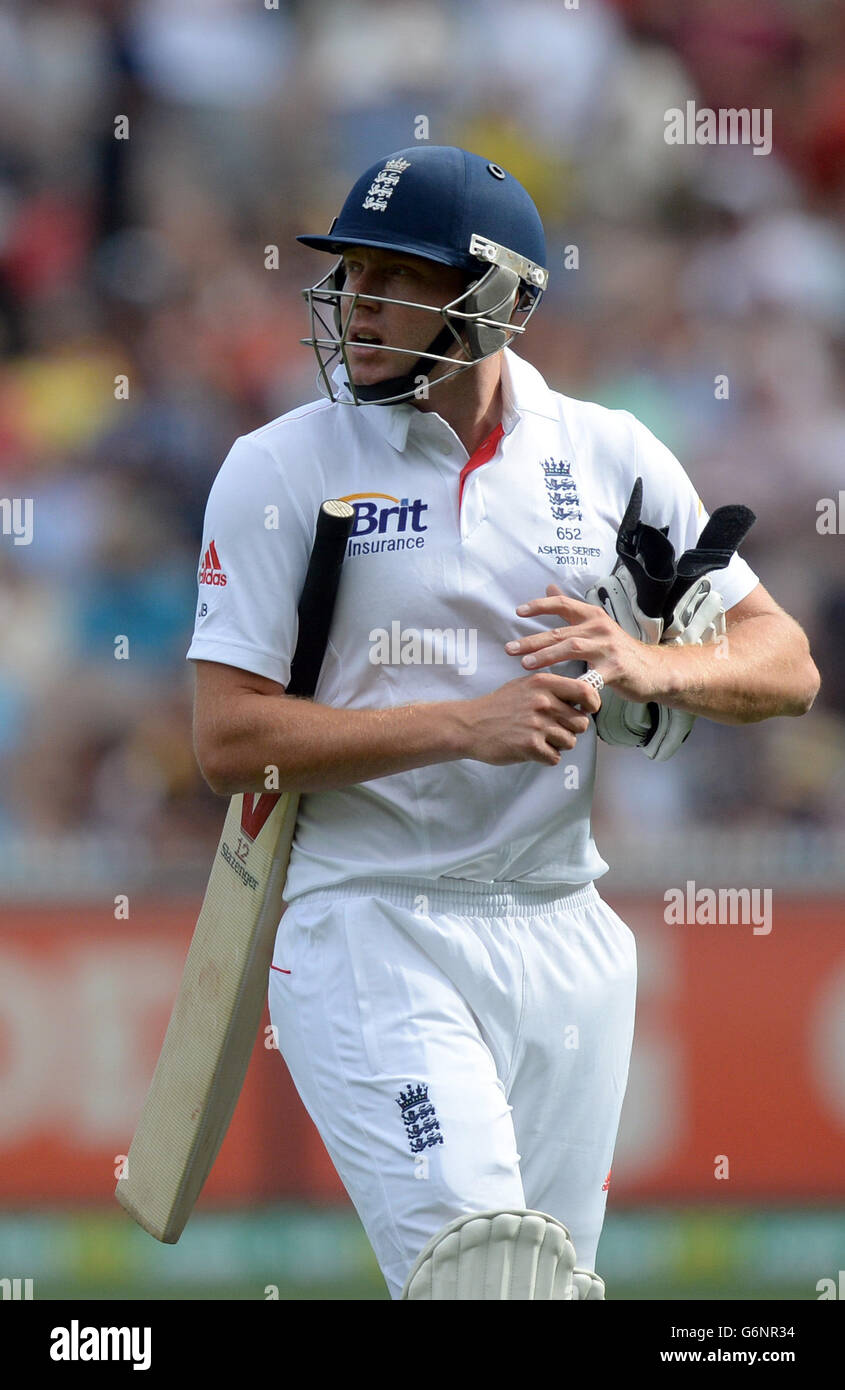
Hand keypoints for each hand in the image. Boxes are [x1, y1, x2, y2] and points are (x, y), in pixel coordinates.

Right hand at [459, 671, 602, 766]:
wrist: (470, 725)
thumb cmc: (499, 706)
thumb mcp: (525, 685)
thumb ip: (552, 689)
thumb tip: (582, 698)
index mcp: (543, 683)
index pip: (586, 691)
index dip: (593, 704)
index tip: (587, 710)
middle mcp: (543, 702)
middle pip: (581, 723)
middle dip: (570, 730)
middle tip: (552, 729)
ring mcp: (537, 725)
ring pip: (570, 742)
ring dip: (558, 745)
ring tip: (538, 738)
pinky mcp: (530, 746)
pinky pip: (555, 757)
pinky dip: (545, 757)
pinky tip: (531, 749)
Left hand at [505, 584, 669, 703]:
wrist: (653, 669)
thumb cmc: (618, 649)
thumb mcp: (596, 624)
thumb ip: (571, 609)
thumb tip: (549, 587)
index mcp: (593, 616)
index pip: (563, 604)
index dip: (540, 606)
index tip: (518, 612)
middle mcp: (600, 628)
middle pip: (561, 631)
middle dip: (533, 640)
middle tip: (510, 649)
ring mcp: (608, 648)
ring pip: (572, 648)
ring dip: (546, 656)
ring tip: (525, 664)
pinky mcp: (615, 669)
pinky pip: (590, 677)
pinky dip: (574, 684)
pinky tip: (557, 690)